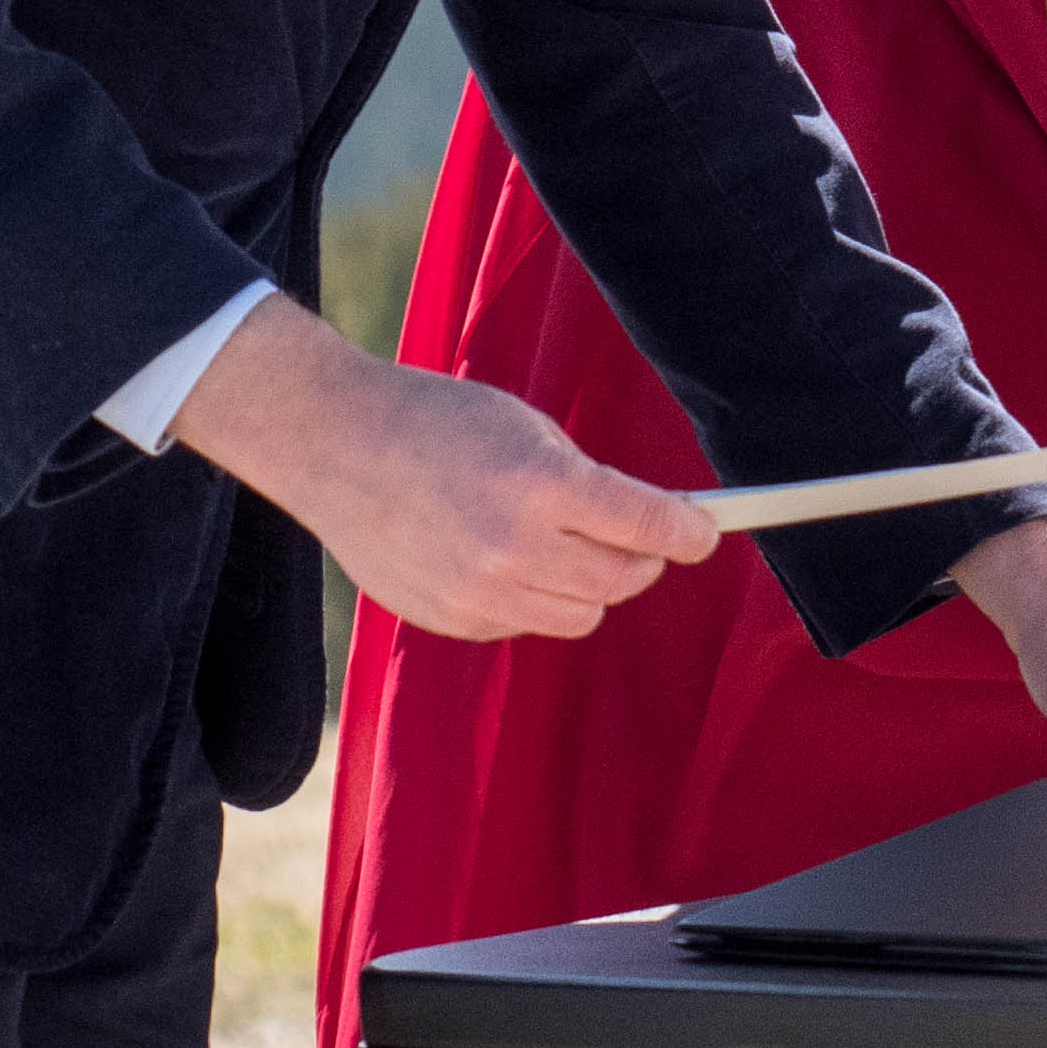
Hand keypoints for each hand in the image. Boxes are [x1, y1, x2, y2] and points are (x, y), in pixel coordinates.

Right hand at [173, 295, 713, 639]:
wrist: (341, 445)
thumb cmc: (443, 422)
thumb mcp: (531, 431)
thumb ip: (588, 484)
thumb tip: (650, 526)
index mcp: (543, 486)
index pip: (648, 526)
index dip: (691, 533)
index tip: (705, 533)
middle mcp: (513, 548)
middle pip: (623, 580)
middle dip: (644, 558)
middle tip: (639, 535)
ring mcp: (478, 592)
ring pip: (580, 614)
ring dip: (591, 583)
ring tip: (564, 543)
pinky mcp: (449, 620)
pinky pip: (525, 625)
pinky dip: (534, 599)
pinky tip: (505, 559)